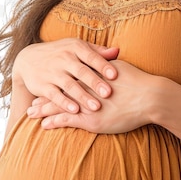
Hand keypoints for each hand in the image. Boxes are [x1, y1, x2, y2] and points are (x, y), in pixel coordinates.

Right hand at [12, 39, 119, 113]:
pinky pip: (55, 95)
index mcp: (75, 47)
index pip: (91, 56)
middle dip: (95, 82)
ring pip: (69, 85)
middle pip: (81, 71)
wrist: (28, 59)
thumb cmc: (61, 53)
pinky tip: (75, 110)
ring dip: (82, 96)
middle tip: (108, 93)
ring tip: (96, 107)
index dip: (103, 65)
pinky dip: (64, 103)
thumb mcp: (77, 48)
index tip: (115, 75)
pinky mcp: (43, 85)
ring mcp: (52, 72)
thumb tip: (117, 51)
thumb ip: (97, 52)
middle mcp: (64, 58)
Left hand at [27, 60, 163, 133]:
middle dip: (44, 96)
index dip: (55, 81)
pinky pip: (67, 120)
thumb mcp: (120, 66)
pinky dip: (54, 121)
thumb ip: (108, 62)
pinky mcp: (91, 119)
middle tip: (31, 102)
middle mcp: (85, 87)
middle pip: (59, 90)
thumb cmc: (138, 82)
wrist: (149, 97)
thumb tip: (105, 54)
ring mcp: (86, 103)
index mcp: (91, 74)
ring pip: (59, 105)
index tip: (45, 83)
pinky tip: (44, 125)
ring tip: (31, 113)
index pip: (67, 76)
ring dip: (44, 110)